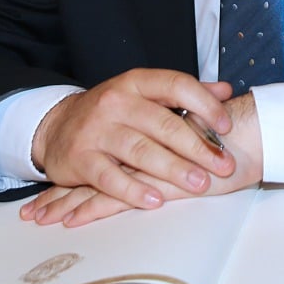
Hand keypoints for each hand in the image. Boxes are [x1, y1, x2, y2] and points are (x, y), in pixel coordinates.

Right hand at [27, 68, 234, 212]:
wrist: (56, 126)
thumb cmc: (112, 112)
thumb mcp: (144, 94)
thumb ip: (183, 93)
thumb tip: (225, 89)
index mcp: (136, 83)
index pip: (176, 85)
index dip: (205, 104)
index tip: (226, 126)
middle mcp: (116, 102)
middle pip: (163, 123)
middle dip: (198, 146)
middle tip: (224, 165)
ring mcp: (97, 130)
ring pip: (140, 150)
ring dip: (173, 169)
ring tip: (199, 184)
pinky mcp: (81, 159)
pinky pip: (109, 177)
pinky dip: (133, 190)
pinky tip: (155, 200)